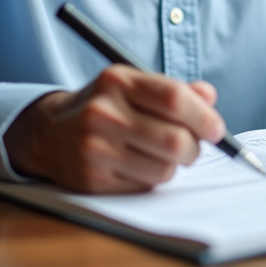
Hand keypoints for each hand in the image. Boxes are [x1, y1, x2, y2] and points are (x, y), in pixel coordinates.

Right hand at [4, 65, 224, 192]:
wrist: (49, 133)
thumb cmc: (104, 106)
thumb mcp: (133, 85)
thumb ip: (173, 90)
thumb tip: (209, 98)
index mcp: (118, 81)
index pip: (174, 99)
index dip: (203, 117)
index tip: (216, 128)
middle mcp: (103, 112)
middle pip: (174, 139)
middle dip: (194, 148)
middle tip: (193, 147)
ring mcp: (95, 148)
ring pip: (164, 168)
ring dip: (173, 165)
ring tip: (161, 155)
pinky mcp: (92, 179)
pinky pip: (144, 186)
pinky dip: (151, 178)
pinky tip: (138, 165)